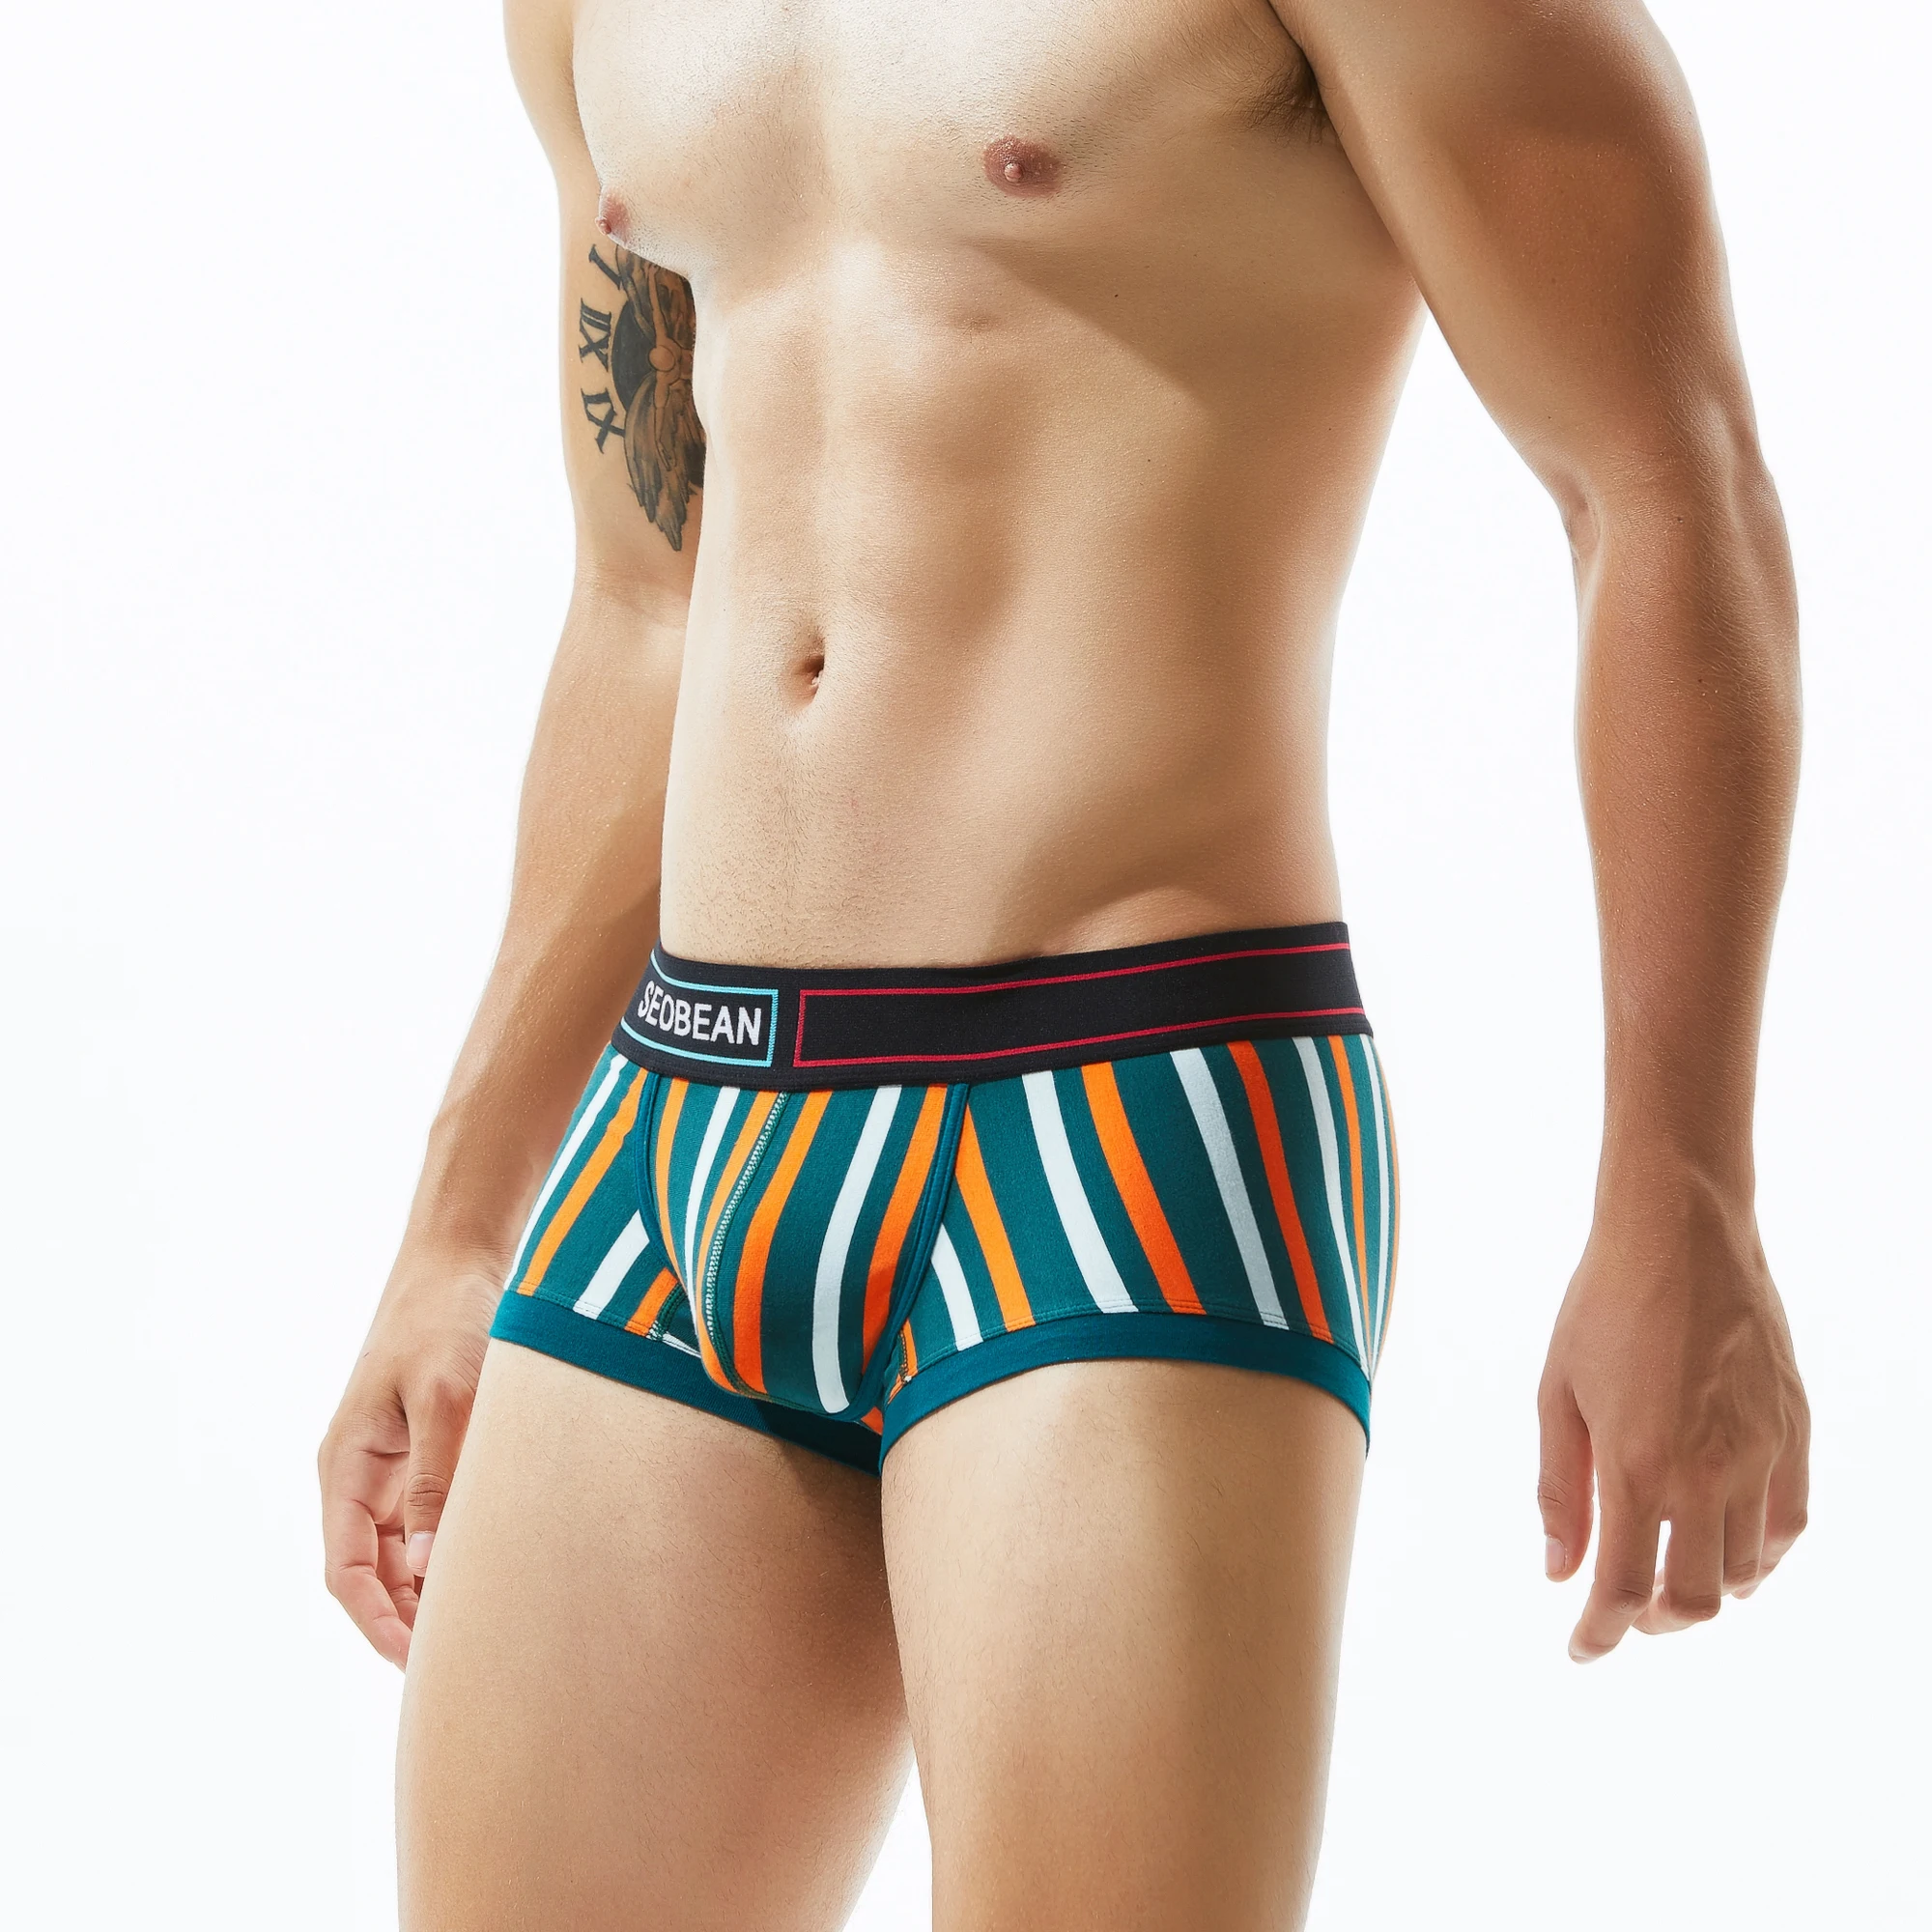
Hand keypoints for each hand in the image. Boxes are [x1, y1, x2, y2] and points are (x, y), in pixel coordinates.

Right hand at [318, 1252, 503, 1665]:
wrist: (460, 1255)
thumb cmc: (447, 1317)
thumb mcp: (444, 1396)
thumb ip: (436, 1481)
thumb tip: (423, 1568)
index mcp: (348, 1466)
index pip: (346, 1572)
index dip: (378, 1624)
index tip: (421, 1665)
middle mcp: (366, 1475)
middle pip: (376, 1575)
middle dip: (411, 1622)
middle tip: (471, 1665)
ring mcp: (399, 1465)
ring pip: (408, 1552)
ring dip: (437, 1591)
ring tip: (492, 1632)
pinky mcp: (434, 1451)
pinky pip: (437, 1518)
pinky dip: (459, 1550)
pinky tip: (503, 1573)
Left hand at [1537, 1177, 1808, 1661]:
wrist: (1680, 1235)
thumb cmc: (1604, 1305)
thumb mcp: (1557, 1394)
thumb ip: (1560, 1489)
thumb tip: (1559, 1569)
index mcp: (1635, 1463)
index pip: (1623, 1588)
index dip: (1599, 1633)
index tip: (1582, 1648)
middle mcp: (1705, 1470)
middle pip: (1692, 1599)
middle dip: (1654, 1620)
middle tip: (1626, 1609)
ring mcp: (1759, 1453)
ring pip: (1743, 1569)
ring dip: (1704, 1586)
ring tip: (1669, 1565)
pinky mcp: (1794, 1431)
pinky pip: (1788, 1525)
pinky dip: (1758, 1554)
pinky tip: (1726, 1544)